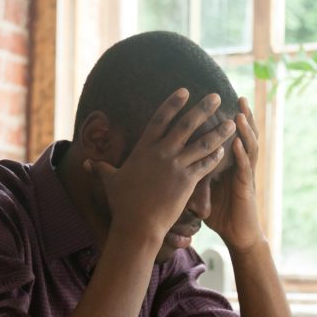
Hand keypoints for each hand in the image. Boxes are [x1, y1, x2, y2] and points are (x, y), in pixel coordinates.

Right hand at [84, 89, 235, 240]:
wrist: (138, 225)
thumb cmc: (123, 204)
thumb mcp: (109, 181)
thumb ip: (100, 168)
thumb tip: (84, 162)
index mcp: (144, 149)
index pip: (160, 119)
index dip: (172, 103)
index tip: (184, 90)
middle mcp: (162, 153)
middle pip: (186, 125)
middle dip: (203, 109)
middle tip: (216, 95)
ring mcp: (176, 166)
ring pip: (202, 143)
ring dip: (219, 131)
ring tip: (232, 122)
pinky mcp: (187, 182)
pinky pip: (205, 165)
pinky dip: (216, 156)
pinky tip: (225, 149)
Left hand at [205, 97, 264, 253]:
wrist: (237, 235)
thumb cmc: (221, 214)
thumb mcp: (205, 190)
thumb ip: (194, 176)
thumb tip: (173, 168)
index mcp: (228, 164)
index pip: (229, 136)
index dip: (228, 120)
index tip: (222, 103)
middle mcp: (239, 165)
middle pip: (243, 136)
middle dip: (243, 116)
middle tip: (240, 97)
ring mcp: (244, 175)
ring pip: (248, 147)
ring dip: (245, 130)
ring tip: (240, 114)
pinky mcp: (245, 188)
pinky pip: (244, 168)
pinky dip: (241, 155)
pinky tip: (236, 143)